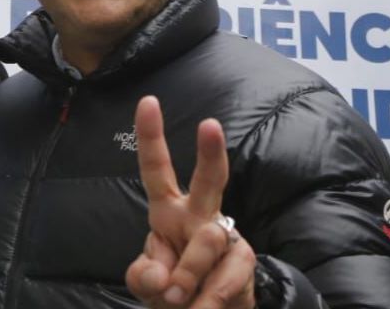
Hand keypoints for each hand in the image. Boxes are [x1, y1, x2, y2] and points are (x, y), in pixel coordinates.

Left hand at [125, 96, 255, 307]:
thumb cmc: (172, 289)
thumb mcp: (147, 283)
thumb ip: (145, 277)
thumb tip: (164, 278)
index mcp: (166, 211)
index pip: (156, 169)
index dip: (151, 137)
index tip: (148, 101)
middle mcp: (198, 215)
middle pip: (208, 180)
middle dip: (209, 152)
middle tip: (209, 124)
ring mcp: (225, 236)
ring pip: (208, 239)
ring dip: (187, 276)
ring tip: (179, 299)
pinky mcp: (244, 262)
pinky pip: (225, 277)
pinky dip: (208, 298)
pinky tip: (202, 307)